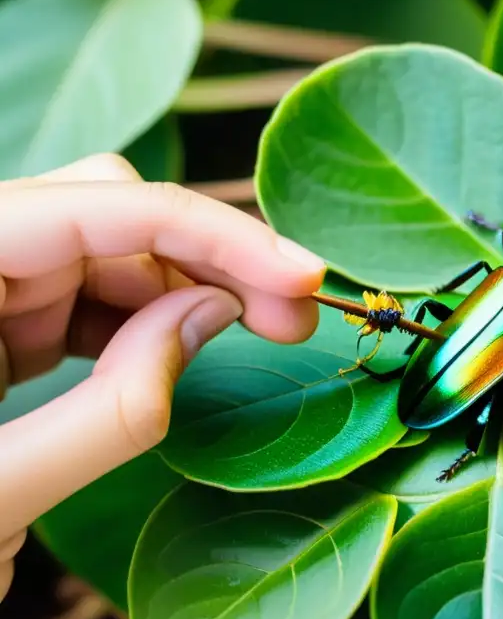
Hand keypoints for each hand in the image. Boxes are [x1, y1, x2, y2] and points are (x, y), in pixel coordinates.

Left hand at [0, 155, 325, 600]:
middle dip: (211, 257)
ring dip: (192, 286)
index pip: (87, 209)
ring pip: (111, 248)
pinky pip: (94, 294)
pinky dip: (153, 319)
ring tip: (262, 331)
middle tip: (295, 317)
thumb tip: (212, 315)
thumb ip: (115, 410)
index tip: (301, 275)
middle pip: (106, 213)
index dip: (210, 232)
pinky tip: (189, 347)